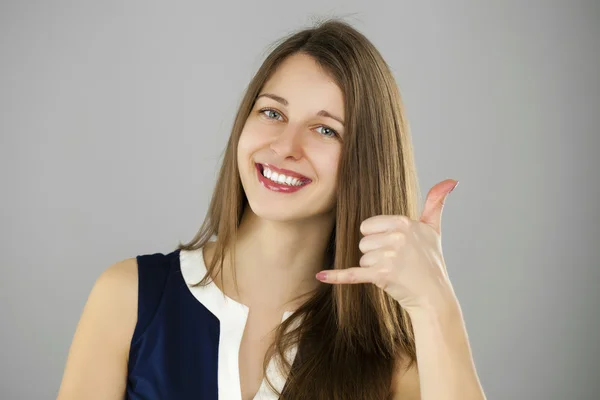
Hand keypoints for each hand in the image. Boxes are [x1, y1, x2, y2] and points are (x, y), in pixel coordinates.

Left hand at [315, 179, 458, 312]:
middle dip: (375, 254)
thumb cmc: (431, 262)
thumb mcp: (434, 230)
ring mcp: (389, 257)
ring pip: (361, 258)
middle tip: (396, 262)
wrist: (434, 296)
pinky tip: (320, 276)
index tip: (395, 247)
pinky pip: (353, 274)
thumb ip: (436, 203)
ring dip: (373, 268)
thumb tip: (451, 180)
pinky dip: (337, 276)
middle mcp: (397, 237)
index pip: (368, 226)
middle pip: (363, 242)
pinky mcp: (381, 276)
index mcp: (404, 223)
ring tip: (394, 272)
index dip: (378, 238)